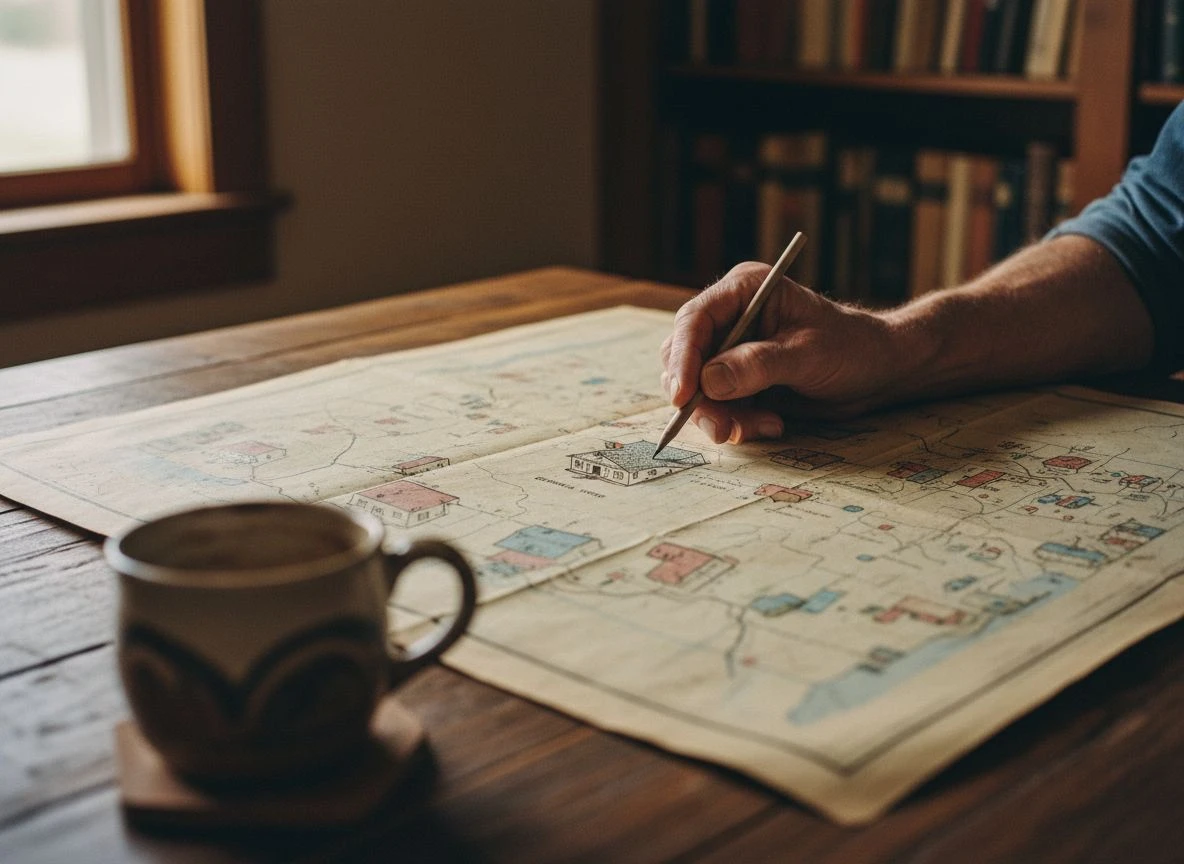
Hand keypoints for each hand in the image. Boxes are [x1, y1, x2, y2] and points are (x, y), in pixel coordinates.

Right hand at [659, 262, 904, 443]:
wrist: (876, 371)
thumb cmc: (851, 347)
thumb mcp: (808, 354)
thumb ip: (758, 365)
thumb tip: (709, 380)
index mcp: (744, 291)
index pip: (694, 320)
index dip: (682, 358)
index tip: (684, 396)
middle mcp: (730, 317)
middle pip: (686, 358)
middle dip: (699, 398)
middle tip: (722, 428)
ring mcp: (731, 350)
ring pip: (697, 389)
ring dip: (721, 415)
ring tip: (762, 426)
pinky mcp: (737, 379)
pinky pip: (717, 406)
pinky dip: (737, 422)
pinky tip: (771, 423)